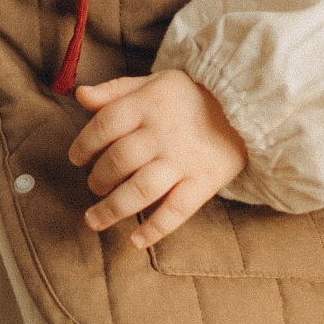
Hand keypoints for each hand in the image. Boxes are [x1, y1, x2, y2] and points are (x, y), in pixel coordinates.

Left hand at [66, 71, 248, 249]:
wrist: (247, 105)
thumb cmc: (191, 95)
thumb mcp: (153, 82)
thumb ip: (115, 90)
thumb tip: (80, 95)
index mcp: (147, 104)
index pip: (104, 125)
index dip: (84, 144)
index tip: (76, 158)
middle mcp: (163, 132)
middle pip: (118, 161)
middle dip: (98, 179)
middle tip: (94, 186)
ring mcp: (184, 159)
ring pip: (140, 189)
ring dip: (112, 209)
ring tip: (94, 220)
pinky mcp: (205, 181)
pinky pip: (177, 210)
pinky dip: (155, 229)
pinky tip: (136, 241)